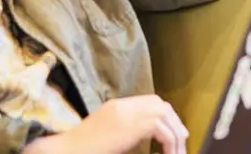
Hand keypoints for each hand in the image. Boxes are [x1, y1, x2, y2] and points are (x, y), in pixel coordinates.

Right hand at [23, 95, 187, 153]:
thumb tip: (146, 135)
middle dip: (174, 121)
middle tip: (181, 138)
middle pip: (160, 105)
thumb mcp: (108, 135)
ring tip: (178, 151)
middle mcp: (123, 106)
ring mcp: (126, 114)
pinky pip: (161, 129)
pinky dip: (169, 141)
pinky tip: (169, 153)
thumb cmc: (84, 149)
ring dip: (174, 134)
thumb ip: (126, 130)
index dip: (166, 115)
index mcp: (117, 107)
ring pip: (164, 116)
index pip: (150, 101)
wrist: (68, 150)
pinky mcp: (130, 126)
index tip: (175, 130)